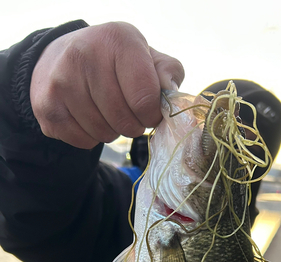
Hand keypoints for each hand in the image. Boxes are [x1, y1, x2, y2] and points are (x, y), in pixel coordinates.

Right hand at [30, 22, 184, 148]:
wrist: (61, 59)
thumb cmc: (115, 63)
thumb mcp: (146, 57)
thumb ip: (167, 73)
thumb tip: (171, 98)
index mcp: (117, 39)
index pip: (145, 98)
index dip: (152, 115)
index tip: (149, 111)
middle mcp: (84, 55)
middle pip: (124, 121)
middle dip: (133, 125)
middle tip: (129, 114)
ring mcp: (61, 81)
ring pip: (104, 133)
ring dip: (112, 132)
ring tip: (107, 113)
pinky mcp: (47, 107)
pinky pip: (84, 142)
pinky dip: (92, 138)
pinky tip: (88, 118)